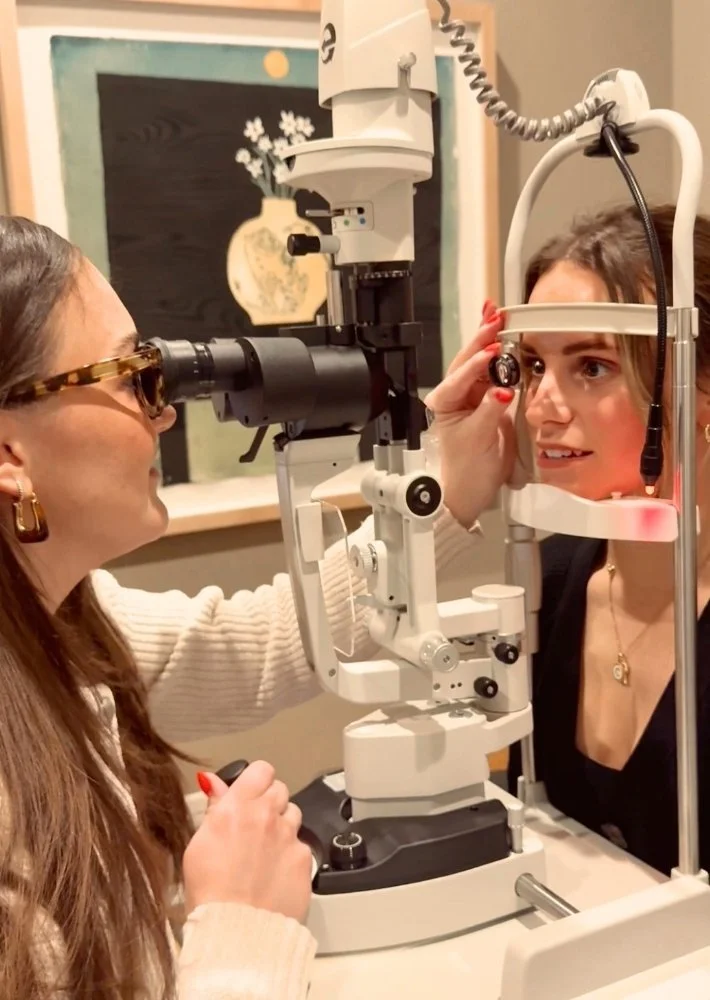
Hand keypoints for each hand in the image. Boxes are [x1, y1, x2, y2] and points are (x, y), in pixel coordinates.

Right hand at [183, 761, 312, 922]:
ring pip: (293, 814)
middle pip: (279, 789)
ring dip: (282, 826)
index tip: (250, 793)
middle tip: (254, 826)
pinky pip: (302, 846)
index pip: (261, 770)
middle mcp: (267, 815)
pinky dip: (291, 855)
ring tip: (265, 852)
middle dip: (269, 803)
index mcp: (237, 807)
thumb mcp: (198, 844)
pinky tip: (275, 873)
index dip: (256, 781)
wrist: (236, 933)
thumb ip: (214, 808)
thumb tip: (214, 783)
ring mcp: (289, 837)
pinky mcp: (305, 859)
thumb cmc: (211, 895)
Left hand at [424, 300, 517, 528]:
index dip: (478, 362)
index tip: (494, 350)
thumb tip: (503, 389)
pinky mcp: (487, 403)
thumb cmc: (466, 471)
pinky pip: (495, 376)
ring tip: (498, 317)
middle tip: (495, 314)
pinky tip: (506, 341)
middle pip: (469, 361)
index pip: (462, 376)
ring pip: (481, 365)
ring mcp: (471, 398)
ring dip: (491, 341)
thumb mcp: (479, 439)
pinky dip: (502, 358)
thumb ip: (491, 410)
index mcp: (444, 403)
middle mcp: (455, 397)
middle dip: (482, 337)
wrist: (470, 493)